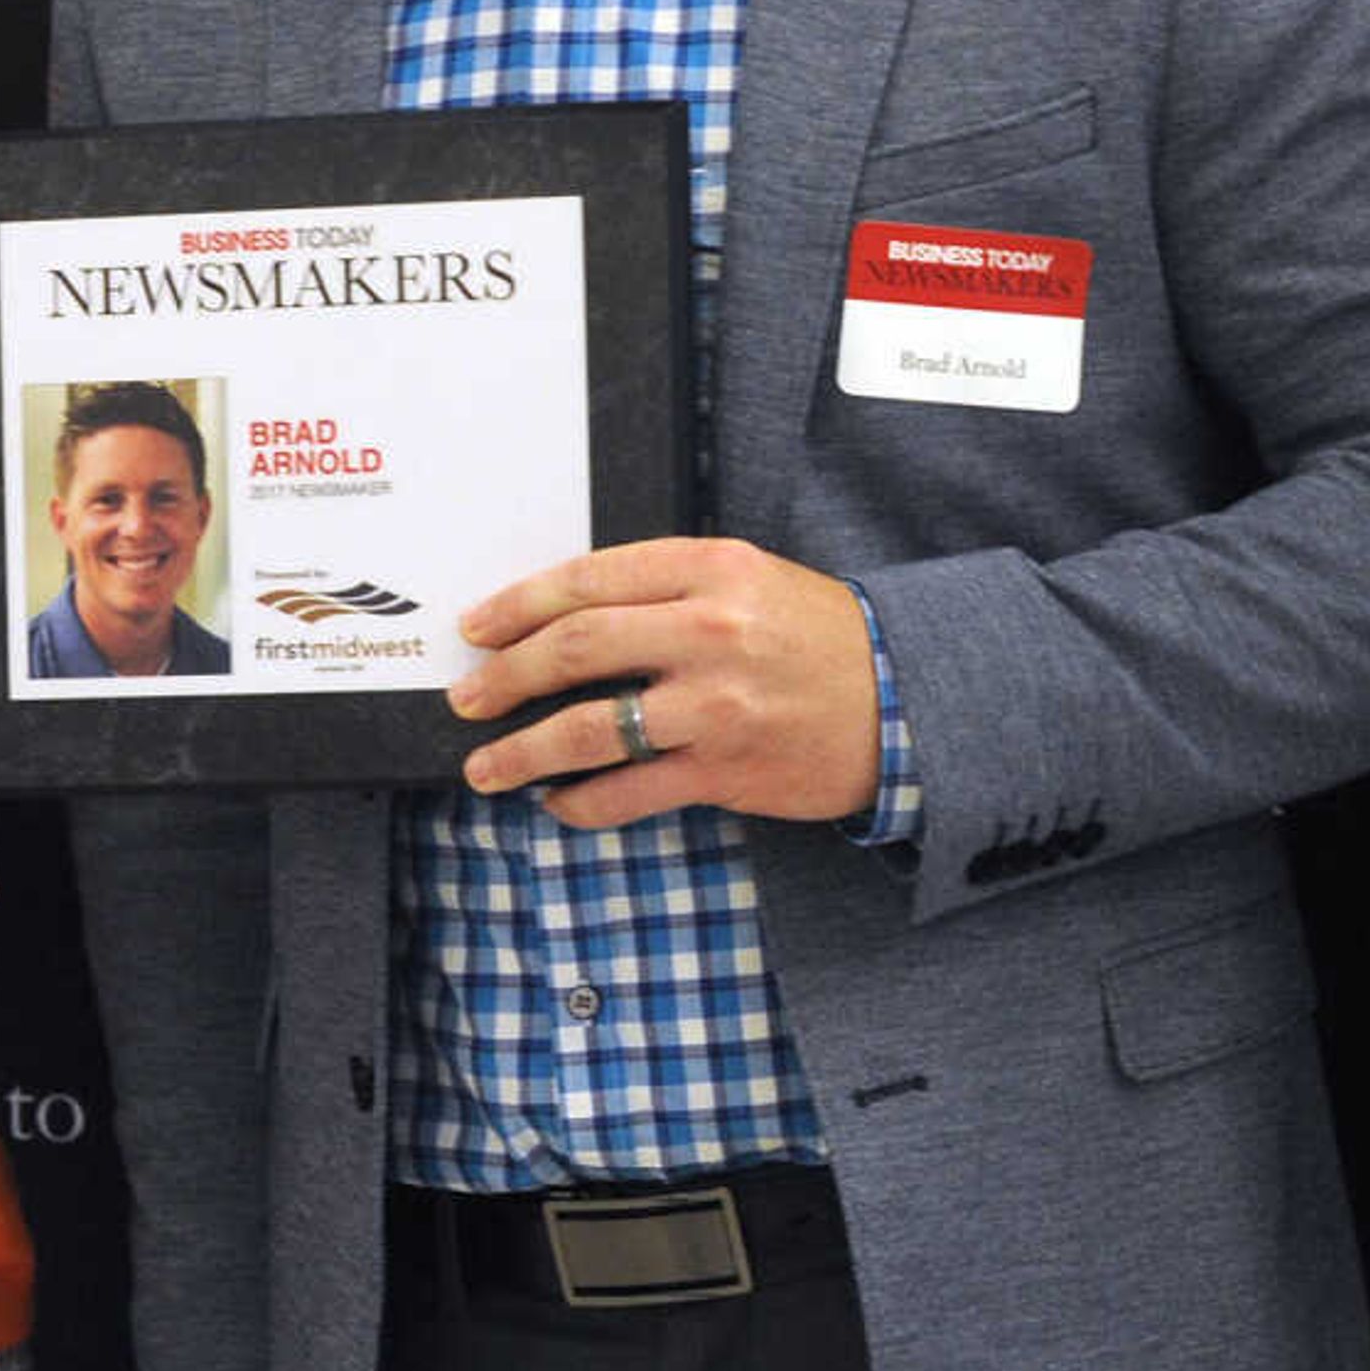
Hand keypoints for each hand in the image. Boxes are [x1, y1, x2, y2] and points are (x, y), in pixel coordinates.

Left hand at [453, 536, 879, 828]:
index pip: (588, 580)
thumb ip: (668, 587)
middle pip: (575, 649)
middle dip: (503, 676)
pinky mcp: (723, 769)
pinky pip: (628, 789)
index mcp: (711, 568)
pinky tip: (558, 802)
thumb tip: (567, 618)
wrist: (903, 698)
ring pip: (589, 729)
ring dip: (523, 751)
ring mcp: (714, 704)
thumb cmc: (817, 636)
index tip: (475, 627)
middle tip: (466, 697)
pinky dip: (581, 802)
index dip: (517, 604)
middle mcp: (709, 630)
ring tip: (486, 766)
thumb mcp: (749, 579)